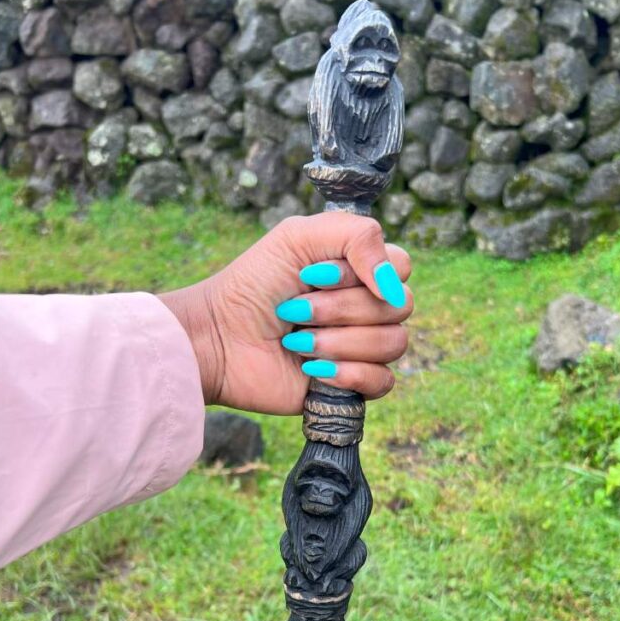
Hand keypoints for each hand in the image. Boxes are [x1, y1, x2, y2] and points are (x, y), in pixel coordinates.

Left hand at [159, 212, 412, 414]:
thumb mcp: (298, 236)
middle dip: (341, 309)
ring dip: (339, 342)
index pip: (401, 267)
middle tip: (293, 310)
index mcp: (359, 270)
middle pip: (400, 306)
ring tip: (296, 342)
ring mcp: (361, 347)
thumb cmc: (253, 284)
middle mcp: (366, 307)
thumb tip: (393, 284)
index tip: (315, 275)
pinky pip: (383, 382)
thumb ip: (358, 235)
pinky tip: (313, 370)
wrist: (218, 339)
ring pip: (393, 344)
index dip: (367, 272)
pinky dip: (348, 373)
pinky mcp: (351, 385)